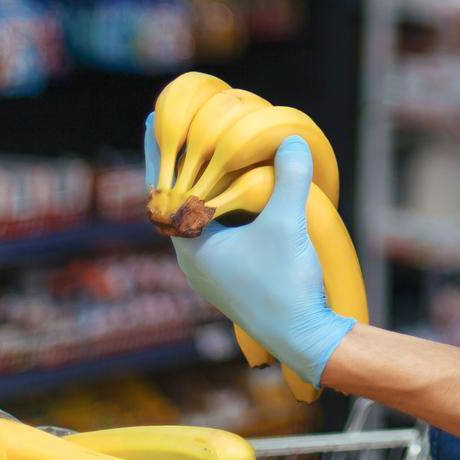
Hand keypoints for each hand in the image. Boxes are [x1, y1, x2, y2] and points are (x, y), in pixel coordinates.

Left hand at [143, 114, 354, 386]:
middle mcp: (195, 260)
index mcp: (192, 247)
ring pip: (198, 218)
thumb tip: (292, 140)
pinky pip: (217, 232)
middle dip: (181, 165)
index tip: (153, 121)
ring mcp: (213, 271)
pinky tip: (237, 192)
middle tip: (179, 126)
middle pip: (178, 202)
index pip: (164, 190)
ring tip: (206, 152)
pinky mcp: (232, 277)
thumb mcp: (287, 224)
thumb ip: (289, 179)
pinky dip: (221, 206)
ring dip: (203, 187)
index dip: (159, 152)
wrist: (306, 339)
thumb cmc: (286, 286)